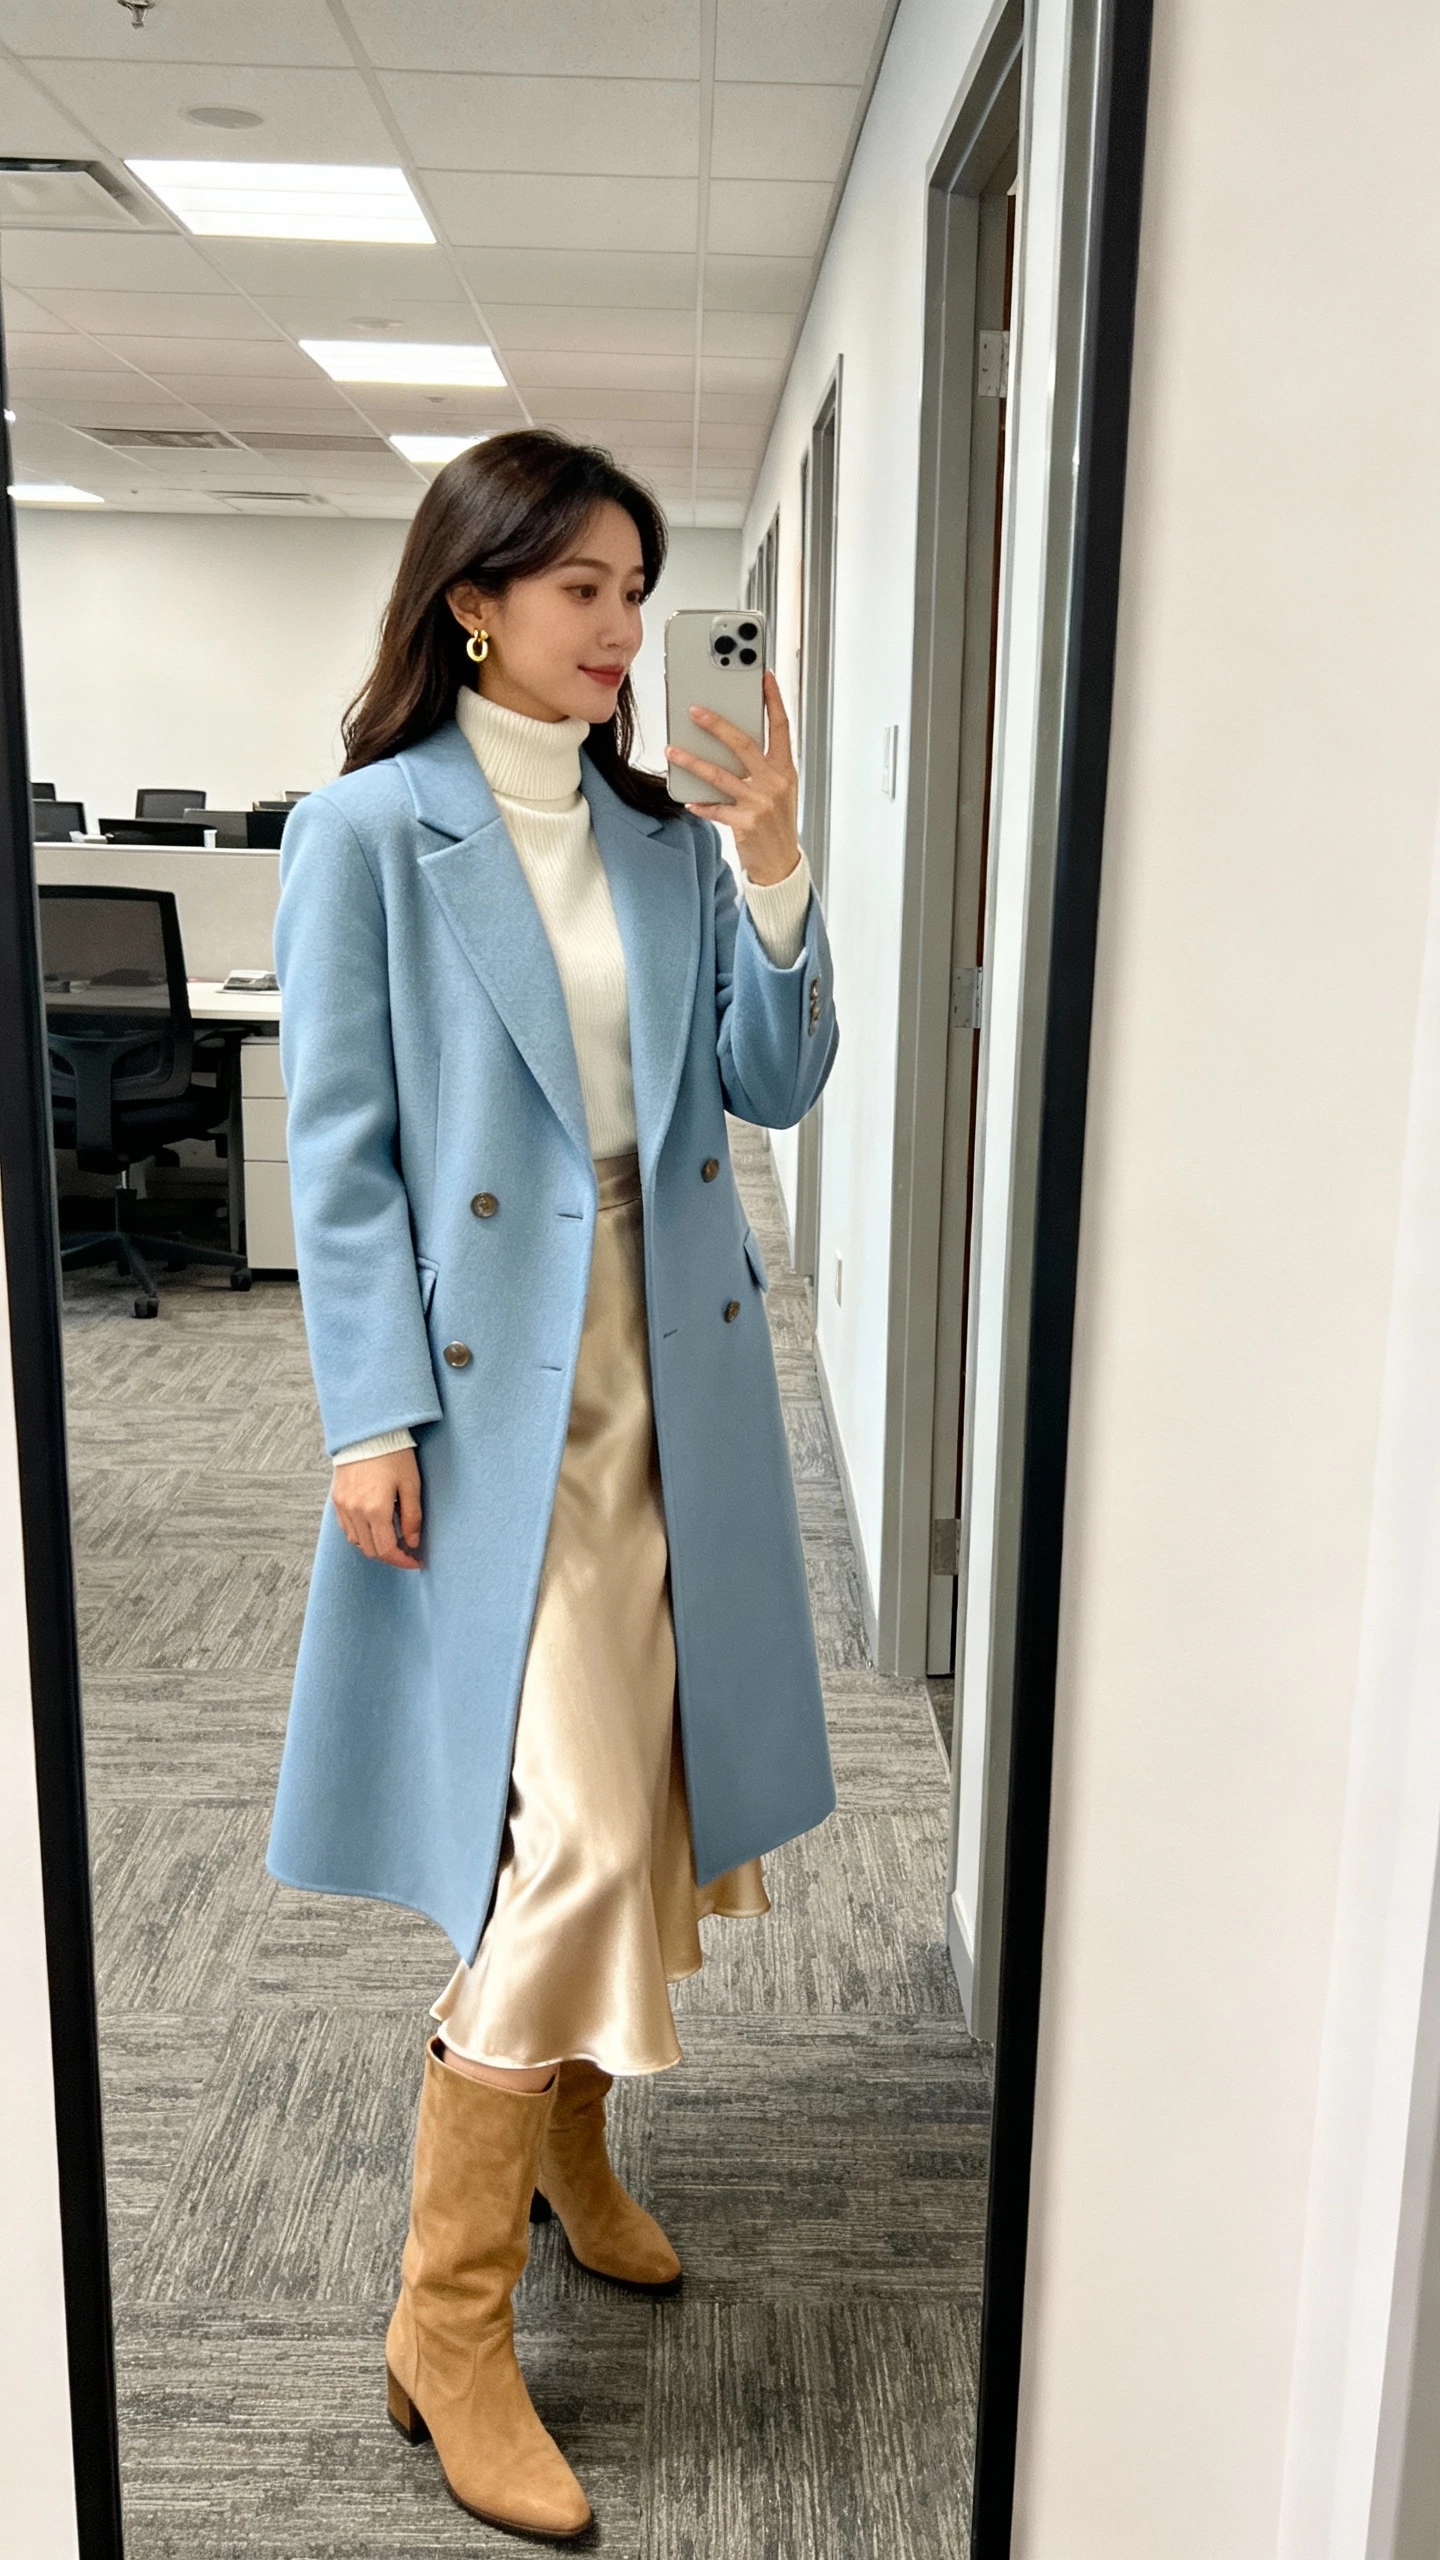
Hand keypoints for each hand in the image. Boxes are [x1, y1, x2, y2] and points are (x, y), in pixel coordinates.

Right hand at [332, 1448, 422, 1567]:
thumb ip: (412, 1517)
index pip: (387, 1550)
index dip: (402, 1561)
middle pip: (371, 1550)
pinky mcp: (336, 1499)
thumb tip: (413, 1542)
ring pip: (357, 1541)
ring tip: (391, 1537)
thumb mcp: (411, 1484)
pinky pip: (347, 1527)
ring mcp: (343, 1506)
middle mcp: (355, 1512)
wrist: (367, 1432)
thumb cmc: (394, 1455)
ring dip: (374, 1545)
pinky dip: (361, 1533)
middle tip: (406, 1550)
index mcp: (376, 1510)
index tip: (415, 1562)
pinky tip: (374, 1526)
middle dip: (390, 1556)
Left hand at [666, 668, 801, 886]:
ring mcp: (760, 802)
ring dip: (692, 761)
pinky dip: (700, 803)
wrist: (781, 862)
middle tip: (694, 710)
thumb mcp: (778, 789)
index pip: (781, 727)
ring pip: (719, 775)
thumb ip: (762, 766)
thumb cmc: (776, 823)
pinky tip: (688, 800)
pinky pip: (714, 807)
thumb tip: (730, 741)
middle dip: (717, 724)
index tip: (764, 677)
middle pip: (743, 744)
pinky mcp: (745, 822)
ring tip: (672, 751)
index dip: (773, 700)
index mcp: (785, 769)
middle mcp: (775, 782)